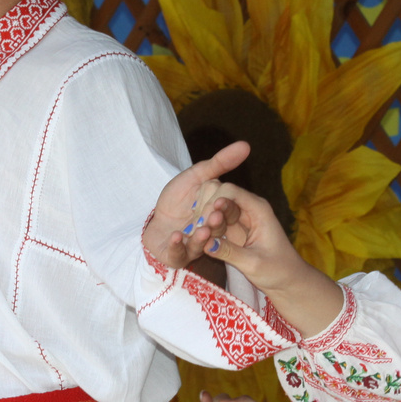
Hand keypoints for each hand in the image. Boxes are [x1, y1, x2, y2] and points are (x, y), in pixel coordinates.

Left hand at [143, 141, 250, 268]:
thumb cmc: (178, 198)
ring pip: (199, 245)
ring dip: (199, 239)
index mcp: (218, 216)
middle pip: (215, 230)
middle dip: (214, 224)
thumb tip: (246, 145)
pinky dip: (177, 246)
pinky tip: (176, 237)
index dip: (227, 209)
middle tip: (213, 218)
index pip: (228, 213)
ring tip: (200, 232)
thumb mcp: (197, 176)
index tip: (223, 201)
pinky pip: (178, 254)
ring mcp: (192, 247)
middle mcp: (209, 234)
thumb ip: (220, 163)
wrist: (154, 218)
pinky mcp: (176, 256)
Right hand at [195, 185, 345, 336]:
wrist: (287, 283)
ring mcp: (240, 221)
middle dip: (207, 213)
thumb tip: (206, 244)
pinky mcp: (234, 233)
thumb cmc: (278, 271)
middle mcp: (248, 210)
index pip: (230, 191)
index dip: (213, 202)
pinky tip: (196, 241)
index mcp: (258, 209)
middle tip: (197, 231)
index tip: (204, 222)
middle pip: (220, 199)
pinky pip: (216, 226)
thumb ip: (229, 252)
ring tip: (194, 237)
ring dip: (206, 223)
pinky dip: (207, 232)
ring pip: (216, 213)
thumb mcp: (253, 263)